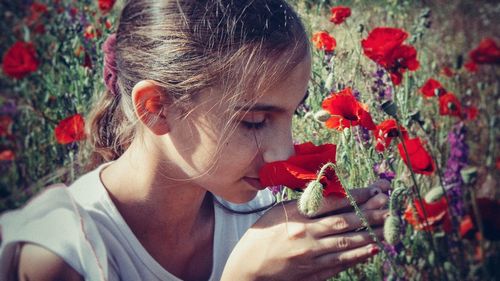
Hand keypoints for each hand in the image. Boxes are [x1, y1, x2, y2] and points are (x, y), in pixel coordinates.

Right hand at [221, 180, 389, 280]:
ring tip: (388, 226)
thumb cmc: (262, 237)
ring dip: (371, 233)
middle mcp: (305, 234)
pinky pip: (342, 261)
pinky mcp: (314, 272)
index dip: (356, 196)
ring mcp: (311, 255)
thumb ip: (304, 204)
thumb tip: (333, 194)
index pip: (332, 202)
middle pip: (345, 221)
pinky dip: (359, 254)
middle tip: (389, 206)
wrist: (248, 270)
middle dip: (370, 213)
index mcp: (295, 214)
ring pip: (348, 242)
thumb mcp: (277, 212)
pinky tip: (374, 248)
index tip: (374, 190)